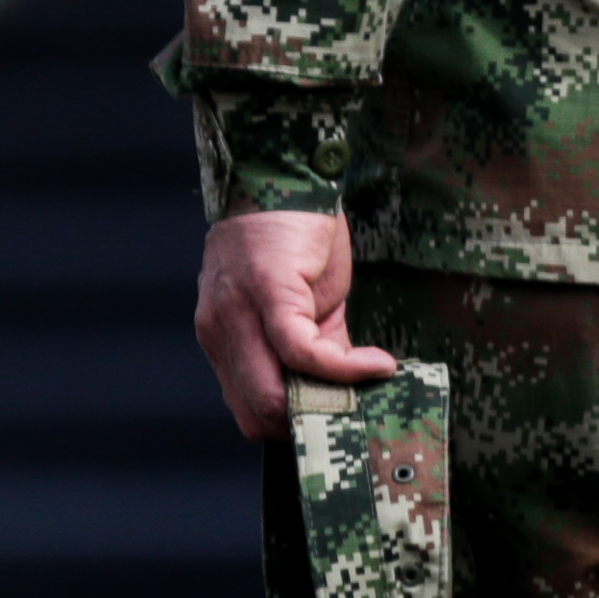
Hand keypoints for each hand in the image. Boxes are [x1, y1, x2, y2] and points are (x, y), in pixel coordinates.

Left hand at [193, 210, 397, 440]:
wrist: (283, 171)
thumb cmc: (293, 235)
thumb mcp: (301, 305)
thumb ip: (315, 350)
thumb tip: (344, 389)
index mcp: (225, 340)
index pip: (248, 411)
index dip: (294, 426)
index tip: (338, 421)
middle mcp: (220, 333)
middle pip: (256, 416)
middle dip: (310, 426)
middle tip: (357, 412)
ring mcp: (237, 315)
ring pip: (272, 396)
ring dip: (329, 401)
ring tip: (369, 385)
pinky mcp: (268, 294)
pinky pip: (301, 353)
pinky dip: (344, 368)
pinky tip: (378, 364)